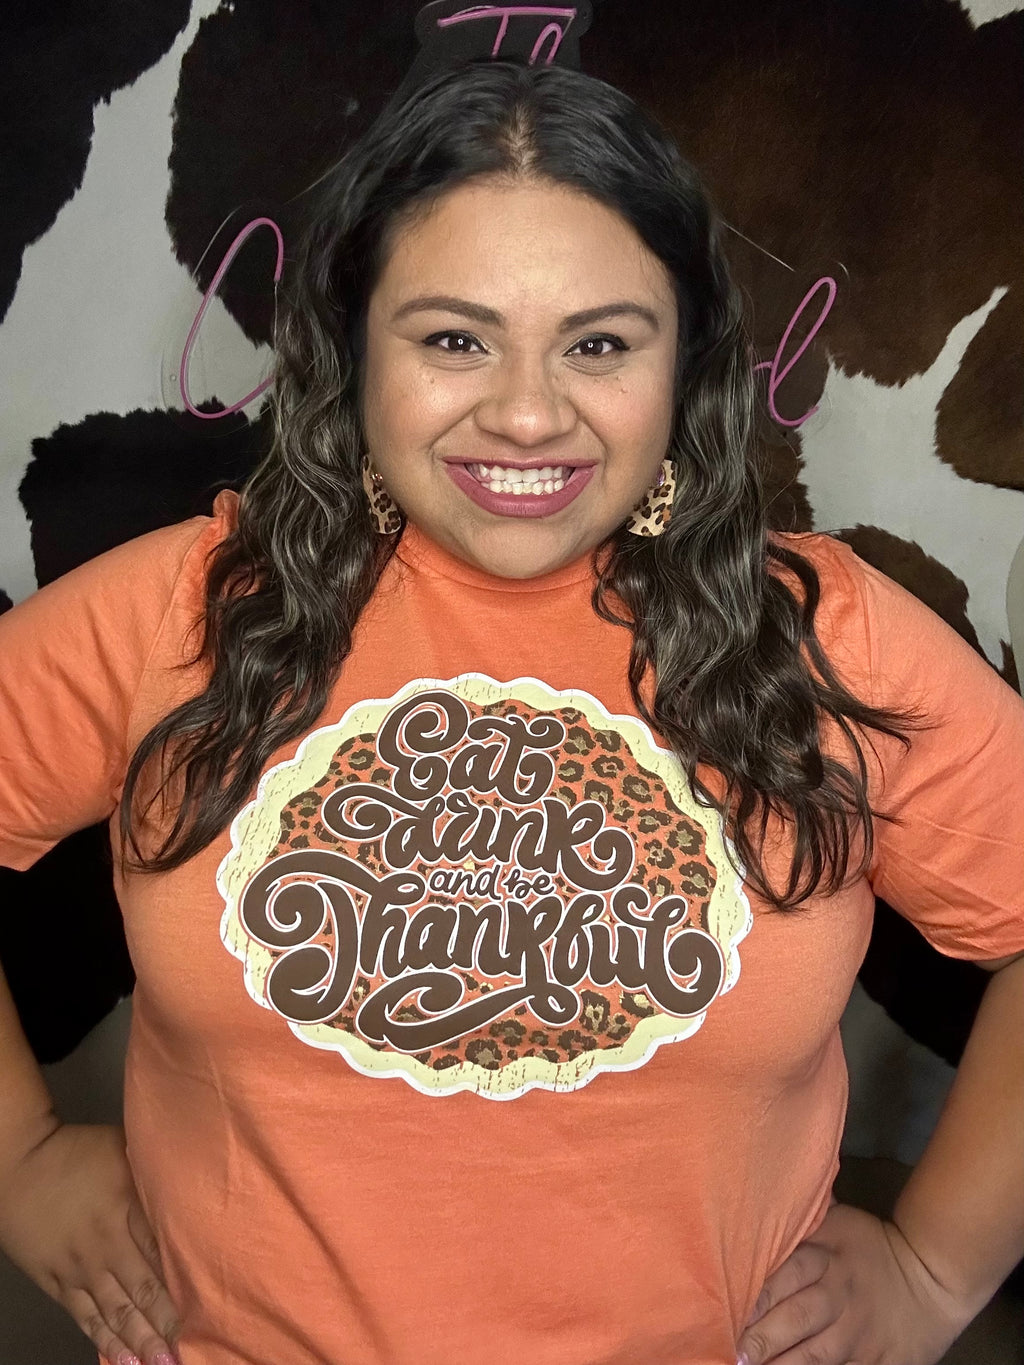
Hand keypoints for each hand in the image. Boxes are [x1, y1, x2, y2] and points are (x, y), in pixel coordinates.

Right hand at [0, 1122, 180, 1364]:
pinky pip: (84, 1316)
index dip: (187, 1282)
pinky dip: (104, 1339)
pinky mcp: (56, 1282)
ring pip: (116, 1311)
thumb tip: (193, 1181)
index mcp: (127, 1207)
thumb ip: (154, 1173)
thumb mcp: (125, 1149)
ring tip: (162, 1364)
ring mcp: (80, 1267)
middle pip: (144, 1290)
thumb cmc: (78, 1151)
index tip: (211, 1307)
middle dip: (167, 1324)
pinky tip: (122, 1359)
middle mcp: (106, 1243)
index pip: (163, 1252)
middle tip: (188, 1353)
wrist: (19, 1165)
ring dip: (140, 1340)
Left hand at [736, 1202, 974, 1364]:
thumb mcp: (837, 1221)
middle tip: (737, 1352)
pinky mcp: (878, 1362)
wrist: (933, 1277)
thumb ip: (800, 1218)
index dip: (759, 1294)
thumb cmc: (870, 1246)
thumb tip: (759, 1189)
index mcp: (826, 1257)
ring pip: (817, 1355)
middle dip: (765, 1337)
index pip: (788, 1274)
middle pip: (799, 1317)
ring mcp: (859, 1334)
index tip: (728, 1307)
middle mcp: (839, 1296)